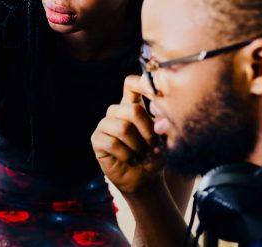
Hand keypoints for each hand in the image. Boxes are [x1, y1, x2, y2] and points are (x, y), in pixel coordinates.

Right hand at [91, 75, 164, 193]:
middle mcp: (117, 112)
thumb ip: (163, 128)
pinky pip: (112, 143)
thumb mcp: (164, 140)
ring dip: (137, 145)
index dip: (140, 83)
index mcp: (133, 105)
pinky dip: (126, 154)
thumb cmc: (154, 155)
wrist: (143, 178)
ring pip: (123, 128)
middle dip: (148, 130)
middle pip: (132, 109)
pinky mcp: (97, 139)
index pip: (131, 84)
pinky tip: (129, 159)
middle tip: (153, 144)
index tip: (154, 93)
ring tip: (141, 154)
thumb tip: (160, 124)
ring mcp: (105, 125)